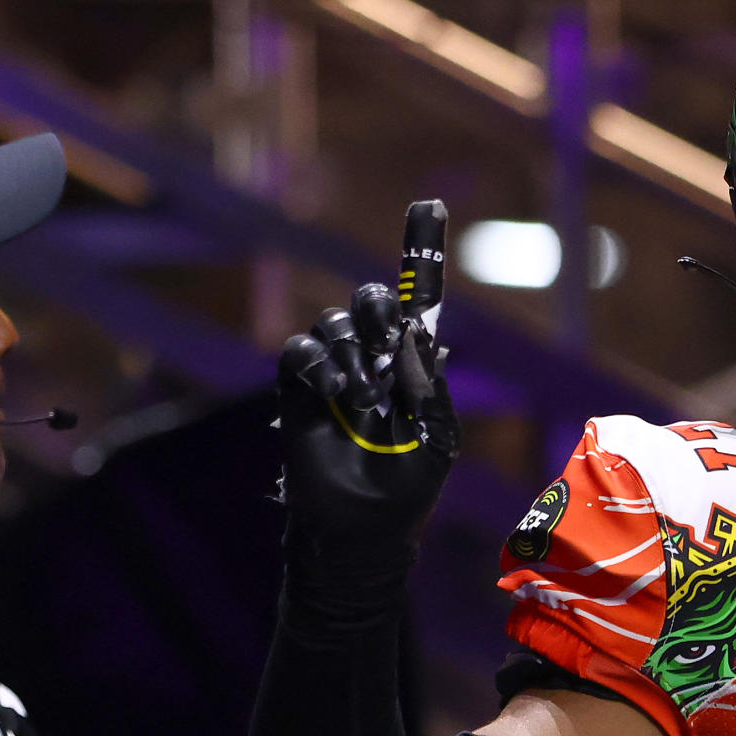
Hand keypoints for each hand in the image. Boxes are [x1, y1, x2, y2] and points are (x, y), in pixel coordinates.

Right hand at [277, 203, 458, 590]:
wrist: (360, 532)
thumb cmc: (406, 491)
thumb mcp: (436, 441)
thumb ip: (428, 387)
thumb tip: (417, 335)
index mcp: (414, 364)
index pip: (419, 297)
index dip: (422, 250)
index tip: (431, 203)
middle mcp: (374, 358)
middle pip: (371, 300)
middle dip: (380, 309)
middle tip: (386, 339)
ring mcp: (335, 373)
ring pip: (335, 325)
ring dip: (352, 356)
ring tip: (361, 402)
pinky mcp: (299, 392)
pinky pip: (299, 353)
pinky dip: (316, 365)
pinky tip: (334, 394)